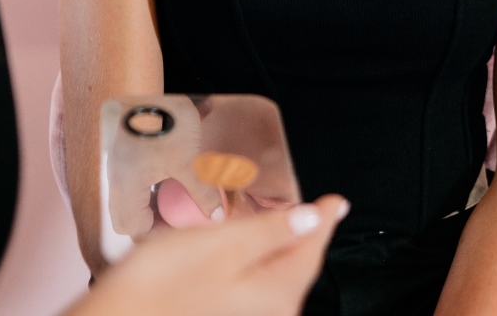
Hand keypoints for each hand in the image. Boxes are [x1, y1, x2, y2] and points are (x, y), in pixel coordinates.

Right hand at [76, 196, 348, 315]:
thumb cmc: (159, 288)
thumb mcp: (221, 244)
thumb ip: (271, 231)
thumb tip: (313, 219)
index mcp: (277, 295)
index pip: (313, 249)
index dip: (324, 218)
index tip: (337, 202)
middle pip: (294, 267)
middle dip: (295, 234)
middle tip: (298, 205)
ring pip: (272, 280)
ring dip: (269, 251)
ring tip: (260, 223)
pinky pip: (251, 293)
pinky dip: (249, 268)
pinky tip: (232, 254)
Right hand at [105, 96, 219, 237]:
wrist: (154, 88)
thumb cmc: (169, 121)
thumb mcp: (189, 159)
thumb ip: (202, 192)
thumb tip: (216, 217)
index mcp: (126, 185)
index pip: (135, 231)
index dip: (159, 236)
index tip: (182, 231)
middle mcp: (113, 178)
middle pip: (125, 220)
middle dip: (149, 226)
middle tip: (176, 221)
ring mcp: (114, 165)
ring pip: (124, 202)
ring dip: (145, 208)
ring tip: (173, 202)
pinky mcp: (119, 153)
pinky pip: (126, 184)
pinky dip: (142, 191)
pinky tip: (164, 181)